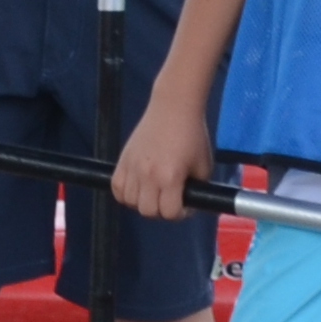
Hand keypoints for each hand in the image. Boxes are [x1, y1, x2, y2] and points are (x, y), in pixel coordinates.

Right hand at [109, 94, 211, 222]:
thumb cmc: (193, 135)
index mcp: (171, 177)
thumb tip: (188, 203)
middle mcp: (148, 175)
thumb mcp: (204, 166)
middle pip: (148, 211)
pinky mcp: (123, 159)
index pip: (170, 213)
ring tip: (153, 191)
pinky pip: (117, 188)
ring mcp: (133, 167)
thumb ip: (196, 188)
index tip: (184, 204)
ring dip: (143, 201)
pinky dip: (125, 193)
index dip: (180, 212)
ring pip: (130, 202)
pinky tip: (137, 187)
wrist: (174, 108)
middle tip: (168, 198)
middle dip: (161, 210)